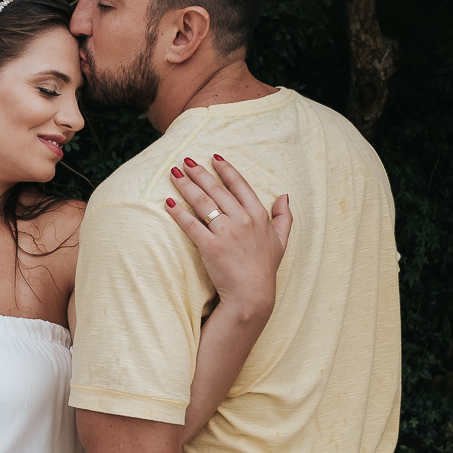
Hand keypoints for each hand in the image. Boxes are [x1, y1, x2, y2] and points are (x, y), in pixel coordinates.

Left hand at [166, 155, 292, 320]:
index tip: (214, 158)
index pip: (240, 185)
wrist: (252, 295)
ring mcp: (226, 233)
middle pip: (217, 190)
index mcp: (259, 215)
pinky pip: (191, 225)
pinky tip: (168, 202)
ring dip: (186, 185)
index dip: (226, 169)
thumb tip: (284, 196)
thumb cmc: (265, 269)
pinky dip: (178, 212)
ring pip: (203, 202)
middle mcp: (243, 220)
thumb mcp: (281, 241)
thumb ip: (284, 217)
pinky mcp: (211, 247)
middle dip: (199, 173)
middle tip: (186, 161)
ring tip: (174, 173)